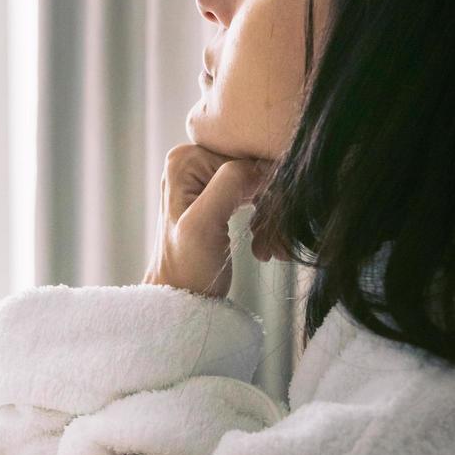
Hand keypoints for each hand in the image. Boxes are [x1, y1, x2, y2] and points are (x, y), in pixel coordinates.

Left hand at [142, 144, 272, 297]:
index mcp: (184, 159)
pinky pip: (258, 196)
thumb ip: (228, 184)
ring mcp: (206, 177)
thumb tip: (259, 165)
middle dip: (270, 204)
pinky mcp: (219, 194)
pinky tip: (262, 246)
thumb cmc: (186, 267)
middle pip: (252, 168)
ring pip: (260, 184)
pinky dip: (265, 222)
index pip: (243, 154)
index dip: (266, 183)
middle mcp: (193, 160)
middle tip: (273, 243)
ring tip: (266, 249)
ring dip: (270, 218)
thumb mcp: (203, 224)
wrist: (181, 299)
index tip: (273, 217)